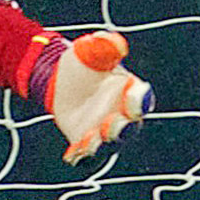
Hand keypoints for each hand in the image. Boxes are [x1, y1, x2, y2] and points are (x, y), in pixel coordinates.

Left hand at [45, 30, 148, 161]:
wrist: (58, 79)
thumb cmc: (82, 63)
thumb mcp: (89, 50)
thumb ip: (103, 46)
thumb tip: (114, 42)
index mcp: (131, 93)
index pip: (141, 99)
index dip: (138, 99)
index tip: (131, 93)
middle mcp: (123, 116)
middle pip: (129, 128)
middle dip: (122, 129)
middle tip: (111, 124)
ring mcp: (105, 131)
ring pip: (109, 144)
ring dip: (101, 145)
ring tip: (90, 141)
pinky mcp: (85, 141)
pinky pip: (86, 154)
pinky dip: (81, 156)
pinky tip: (72, 155)